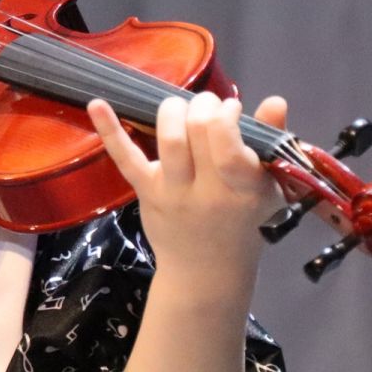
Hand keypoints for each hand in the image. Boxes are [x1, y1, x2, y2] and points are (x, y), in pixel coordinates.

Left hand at [86, 92, 289, 276]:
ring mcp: (173, 192)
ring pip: (170, 140)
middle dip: (202, 104)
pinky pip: (126, 159)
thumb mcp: (270, 187)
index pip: (229, 142)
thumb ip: (272, 141)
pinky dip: (110, 130)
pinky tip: (97, 104)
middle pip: (198, 131)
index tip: (231, 109)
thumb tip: (275, 100)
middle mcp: (208, 190)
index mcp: (243, 187)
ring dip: (172, 111)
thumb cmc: (244, 222)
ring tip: (180, 108)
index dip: (226, 115)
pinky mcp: (147, 193)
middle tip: (207, 105)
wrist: (207, 271)